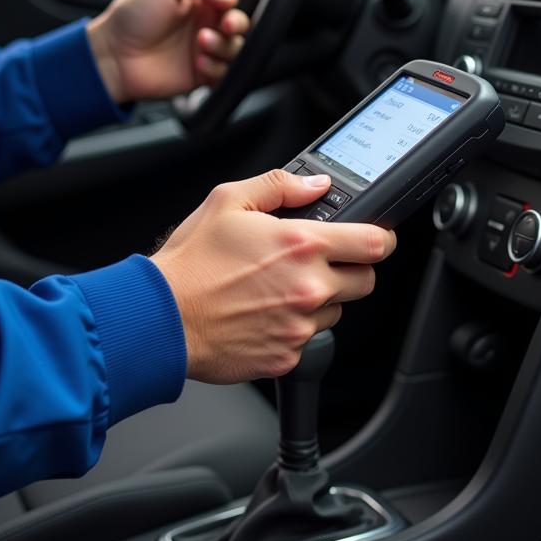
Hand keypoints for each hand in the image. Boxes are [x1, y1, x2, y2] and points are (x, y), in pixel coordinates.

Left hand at [86, 0, 250, 103]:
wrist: (113, 54)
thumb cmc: (131, 16)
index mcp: (199, 1)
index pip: (231, 2)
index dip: (234, 7)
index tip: (226, 9)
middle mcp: (205, 25)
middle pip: (241, 27)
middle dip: (237, 26)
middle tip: (225, 27)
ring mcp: (204, 51)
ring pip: (236, 51)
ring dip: (224, 47)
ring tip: (200, 44)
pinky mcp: (201, 76)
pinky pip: (224, 75)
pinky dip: (217, 68)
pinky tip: (198, 63)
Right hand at [151, 170, 396, 383]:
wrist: (160, 319)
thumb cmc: (190, 263)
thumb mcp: (227, 201)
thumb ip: (279, 185)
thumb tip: (315, 185)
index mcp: (301, 245)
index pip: (375, 243)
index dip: (380, 237)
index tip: (372, 237)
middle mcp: (309, 287)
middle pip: (365, 280)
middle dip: (349, 268)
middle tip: (317, 262)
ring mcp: (300, 325)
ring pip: (336, 310)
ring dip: (319, 298)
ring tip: (276, 288)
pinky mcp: (288, 355)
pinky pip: (308, 337)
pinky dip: (293, 326)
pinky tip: (262, 312)